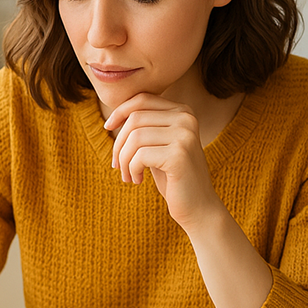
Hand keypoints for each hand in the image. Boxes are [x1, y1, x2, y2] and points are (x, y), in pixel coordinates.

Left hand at [104, 92, 224, 231]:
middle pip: (135, 118)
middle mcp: (186, 118)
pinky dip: (132, 169)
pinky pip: (140, 155)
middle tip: (117, 165)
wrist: (199, 207)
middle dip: (119, 143)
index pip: (142, 99)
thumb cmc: (173, 177)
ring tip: (128, 175)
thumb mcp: (158, 146)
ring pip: (135, 137)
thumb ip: (145, 127)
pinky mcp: (179, 154)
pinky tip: (138, 180)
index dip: (120, 111)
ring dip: (123, 159)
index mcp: (183, 111)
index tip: (108, 129)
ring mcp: (185, 135)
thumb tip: (115, 115)